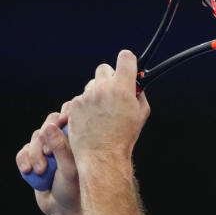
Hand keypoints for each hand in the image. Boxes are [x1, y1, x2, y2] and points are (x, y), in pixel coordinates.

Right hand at [15, 111, 81, 214]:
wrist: (63, 210)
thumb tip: (48, 126)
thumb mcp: (70, 169)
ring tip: (40, 171)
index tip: (61, 124)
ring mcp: (48, 148)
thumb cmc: (74, 189)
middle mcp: (63, 139)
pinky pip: (23, 151)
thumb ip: (61, 147)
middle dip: (44, 139)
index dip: (63, 117)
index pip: (70, 114)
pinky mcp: (34, 158)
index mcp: (78, 137)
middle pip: (48, 123)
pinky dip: (23, 159)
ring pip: (35, 137)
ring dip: (34, 153)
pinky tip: (28, 170)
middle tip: (48, 155)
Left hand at [64, 50, 150, 166]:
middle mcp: (103, 88)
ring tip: (101, 113)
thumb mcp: (141, 114)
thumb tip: (135, 85)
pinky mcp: (74, 105)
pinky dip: (85, 106)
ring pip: (92, 85)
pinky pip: (81, 98)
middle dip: (109, 78)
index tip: (127, 66)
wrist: (102, 156)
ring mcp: (86, 96)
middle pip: (105, 69)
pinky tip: (91, 120)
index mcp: (123, 88)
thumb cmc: (124, 137)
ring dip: (97, 93)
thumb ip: (139, 94)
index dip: (128, 61)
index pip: (125, 58)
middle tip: (113, 92)